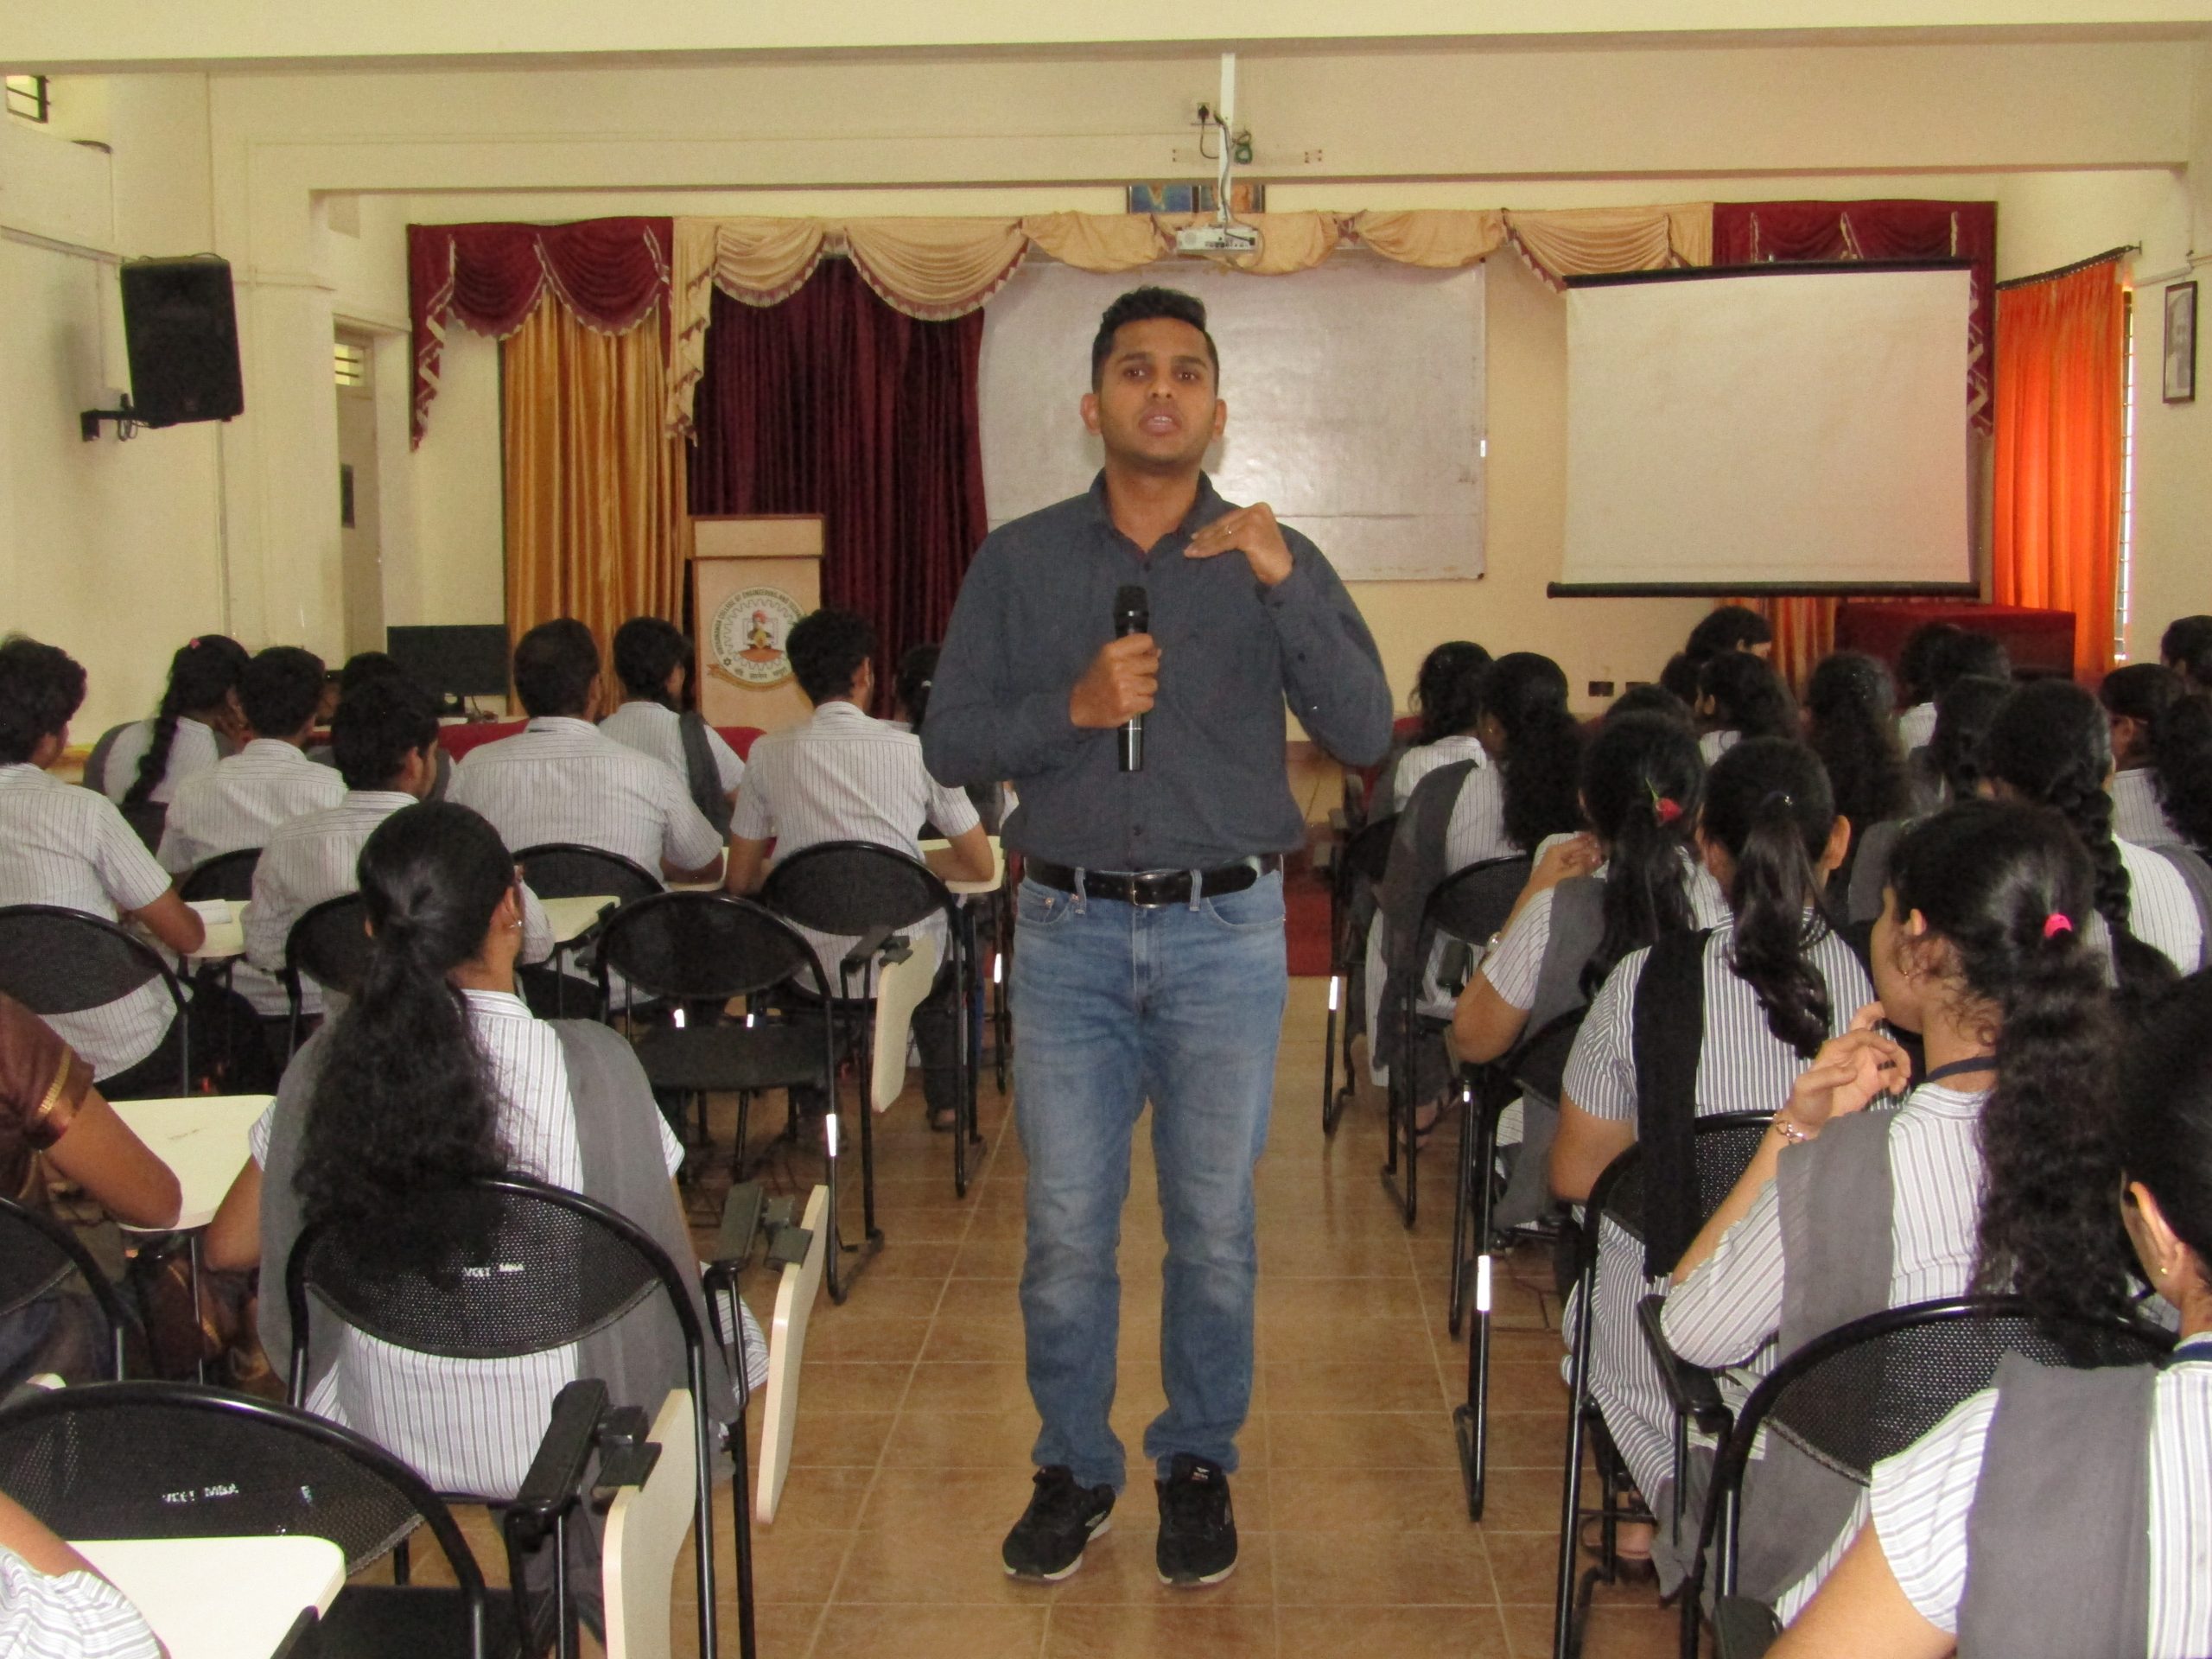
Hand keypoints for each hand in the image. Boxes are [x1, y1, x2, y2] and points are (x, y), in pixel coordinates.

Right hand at [1070, 632, 1159, 728]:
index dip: (1148, 650)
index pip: (1145, 641)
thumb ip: (1131, 652)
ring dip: (1144, 689)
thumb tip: (1157, 651)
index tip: (1143, 657)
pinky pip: (1150, 701)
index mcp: (1112, 651)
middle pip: (1153, 664)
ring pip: (1153, 684)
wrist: (1079, 706)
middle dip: (1146, 672)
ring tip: (1130, 691)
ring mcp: (1123, 686)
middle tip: (1133, 678)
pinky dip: (1142, 704)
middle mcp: (1118, 666)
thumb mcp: (1108, 658)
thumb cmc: (1097, 679)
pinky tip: (1130, 702)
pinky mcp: (1127, 704)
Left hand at [1186, 502, 1293, 587]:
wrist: (1284, 573)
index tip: (1197, 536)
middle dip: (1205, 536)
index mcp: (1260, 508)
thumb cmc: (1269, 558)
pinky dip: (1210, 549)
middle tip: (1190, 545)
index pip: (1230, 518)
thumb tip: (1212, 532)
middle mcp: (1257, 510)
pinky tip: (1199, 554)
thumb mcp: (1255, 536)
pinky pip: (1223, 543)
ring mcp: (1254, 521)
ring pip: (1222, 533)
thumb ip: (1240, 528)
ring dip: (1204, 544)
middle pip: (1224, 524)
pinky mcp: (1248, 534)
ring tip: (1190, 552)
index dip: (1212, 527)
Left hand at [1527, 833, 1600, 896]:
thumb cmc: (1550, 886)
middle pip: (1579, 849)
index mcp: (1558, 850)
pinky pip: (1574, 864)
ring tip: (1603, 859)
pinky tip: (1593, 866)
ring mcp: (1559, 861)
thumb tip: (1598, 857)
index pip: (1579, 842)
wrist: (1533, 898)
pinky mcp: (1560, 870)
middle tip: (1607, 853)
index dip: (1593, 842)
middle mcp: (1558, 852)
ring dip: (1589, 859)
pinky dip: (1583, 866)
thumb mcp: (1569, 875)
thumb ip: (1584, 865)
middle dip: (1592, 851)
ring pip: (1578, 857)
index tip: (1606, 843)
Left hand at [1778, 1004, 1909, 1135]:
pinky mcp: (1873, 1084)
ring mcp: (1864, 1068)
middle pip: (1872, 1031)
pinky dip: (1899, 1080)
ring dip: (1901, 1061)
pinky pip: (1892, 1076)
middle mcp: (1853, 1054)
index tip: (1890, 1049)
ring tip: (1904, 1077)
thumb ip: (1828, 1077)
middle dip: (1884, 1018)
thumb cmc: (1806, 1101)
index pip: (1860, 1033)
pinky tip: (1897, 1091)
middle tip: (1903, 1018)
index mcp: (1837, 1049)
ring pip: (1889, 1055)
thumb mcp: (1809, 1086)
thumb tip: (1854, 1071)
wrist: (1811, 1123)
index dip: (1876, 1038)